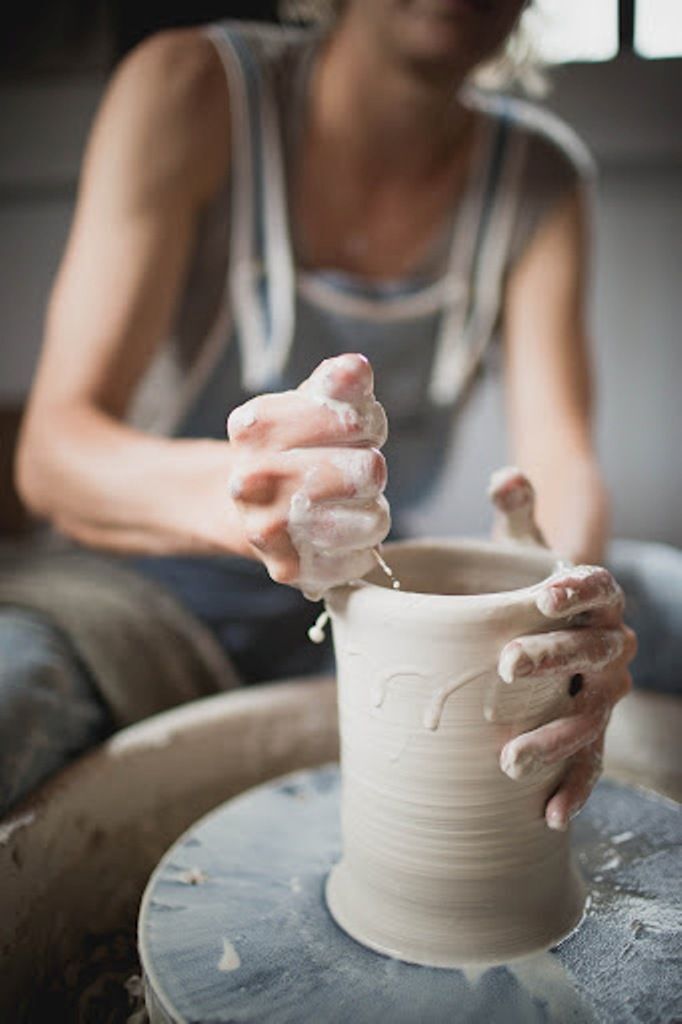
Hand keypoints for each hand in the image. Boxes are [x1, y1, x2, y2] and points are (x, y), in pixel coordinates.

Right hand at [227, 353, 389, 597]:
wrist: (247, 511)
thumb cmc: (292, 450)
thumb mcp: (309, 405)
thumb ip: (336, 384)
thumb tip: (354, 369)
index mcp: (254, 427)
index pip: (353, 418)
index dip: (365, 423)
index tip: (351, 429)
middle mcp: (252, 480)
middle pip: (370, 471)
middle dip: (370, 468)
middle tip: (351, 471)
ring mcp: (267, 530)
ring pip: (374, 520)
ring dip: (372, 511)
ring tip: (347, 506)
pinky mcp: (289, 570)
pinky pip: (362, 559)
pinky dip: (361, 548)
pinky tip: (338, 535)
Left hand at [489, 467, 636, 830]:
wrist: (547, 623)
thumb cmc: (527, 582)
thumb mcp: (521, 543)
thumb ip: (516, 508)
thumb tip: (504, 475)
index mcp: (596, 597)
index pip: (598, 586)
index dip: (578, 588)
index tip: (546, 591)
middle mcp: (610, 645)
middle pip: (591, 651)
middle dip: (554, 658)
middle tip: (507, 665)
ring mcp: (603, 693)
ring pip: (589, 715)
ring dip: (555, 738)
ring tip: (511, 760)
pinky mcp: (589, 730)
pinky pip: (590, 761)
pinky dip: (574, 787)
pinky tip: (550, 815)